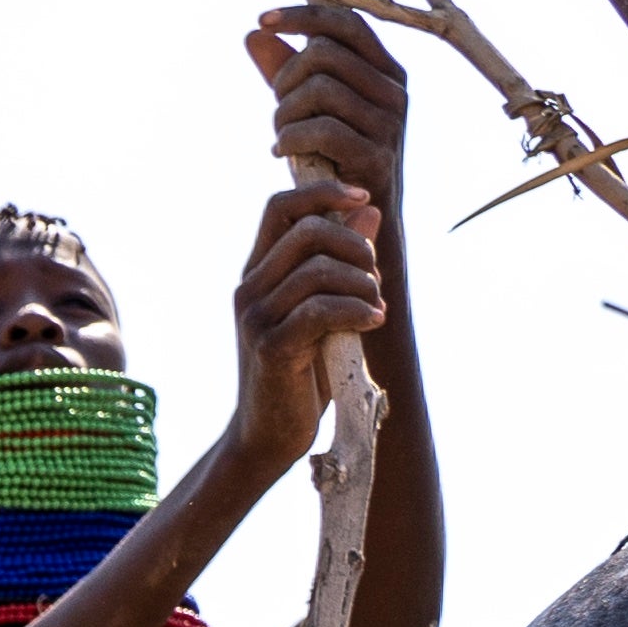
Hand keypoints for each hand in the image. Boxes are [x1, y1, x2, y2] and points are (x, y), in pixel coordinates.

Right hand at [225, 179, 392, 475]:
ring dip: (364, 284)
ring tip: (377, 307)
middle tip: (376, 278)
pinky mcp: (271, 348)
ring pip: (320, 270)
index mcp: (258, 272)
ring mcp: (256, 319)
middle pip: (308, 230)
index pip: (281, 206)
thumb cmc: (301, 372)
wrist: (269, 435)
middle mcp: (249, 289)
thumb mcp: (325, 308)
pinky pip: (321, 310)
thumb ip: (343, 260)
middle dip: (357, 246)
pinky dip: (358, 310)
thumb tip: (367, 208)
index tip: (361, 197)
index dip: (323, 191)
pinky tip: (374, 322)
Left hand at [249, 0, 407, 205]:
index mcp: (386, 69)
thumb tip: (254, 34)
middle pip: (323, 54)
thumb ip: (285, 70)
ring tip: (280, 135)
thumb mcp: (309, 107)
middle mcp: (395, 89)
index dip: (300, 16)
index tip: (261, 21)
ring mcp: (390, 123)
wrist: (359, 218)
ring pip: (318, 89)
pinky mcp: (377, 156)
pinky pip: (321, 130)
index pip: (345, 21)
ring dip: (283, 113)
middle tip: (276, 108)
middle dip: (284, 78)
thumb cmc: (333, 157)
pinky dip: (290, 139)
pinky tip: (282, 152)